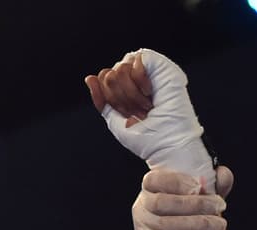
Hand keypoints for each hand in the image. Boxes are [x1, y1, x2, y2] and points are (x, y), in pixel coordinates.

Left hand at [86, 49, 215, 191]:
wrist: (167, 141)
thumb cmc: (146, 136)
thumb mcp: (114, 120)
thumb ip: (102, 100)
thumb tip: (90, 77)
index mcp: (125, 88)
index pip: (103, 79)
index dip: (110, 99)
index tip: (126, 116)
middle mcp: (134, 76)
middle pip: (109, 75)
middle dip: (121, 99)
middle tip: (139, 112)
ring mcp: (147, 69)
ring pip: (120, 68)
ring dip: (132, 94)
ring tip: (146, 106)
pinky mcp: (159, 64)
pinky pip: (137, 60)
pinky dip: (141, 80)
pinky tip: (151, 92)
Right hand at [134, 166, 232, 229]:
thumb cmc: (189, 222)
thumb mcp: (201, 200)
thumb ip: (212, 186)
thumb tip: (223, 174)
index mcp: (151, 189)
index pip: (154, 180)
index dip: (176, 182)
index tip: (200, 186)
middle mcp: (142, 207)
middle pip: (162, 202)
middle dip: (195, 204)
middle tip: (219, 207)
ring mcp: (142, 229)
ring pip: (165, 223)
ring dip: (197, 223)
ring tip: (219, 225)